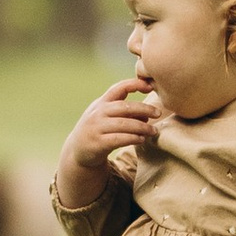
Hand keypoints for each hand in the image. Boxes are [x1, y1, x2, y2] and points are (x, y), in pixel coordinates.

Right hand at [58, 75, 161, 206]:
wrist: (78, 151)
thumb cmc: (98, 130)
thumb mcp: (106, 116)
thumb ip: (125, 112)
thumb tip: (148, 114)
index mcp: (101, 103)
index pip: (118, 88)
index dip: (134, 84)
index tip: (150, 86)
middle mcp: (98, 113)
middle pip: (124, 107)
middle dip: (144, 108)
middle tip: (158, 113)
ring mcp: (96, 128)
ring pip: (123, 124)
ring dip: (142, 127)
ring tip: (153, 131)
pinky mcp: (98, 143)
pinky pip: (119, 139)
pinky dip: (132, 138)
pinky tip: (141, 139)